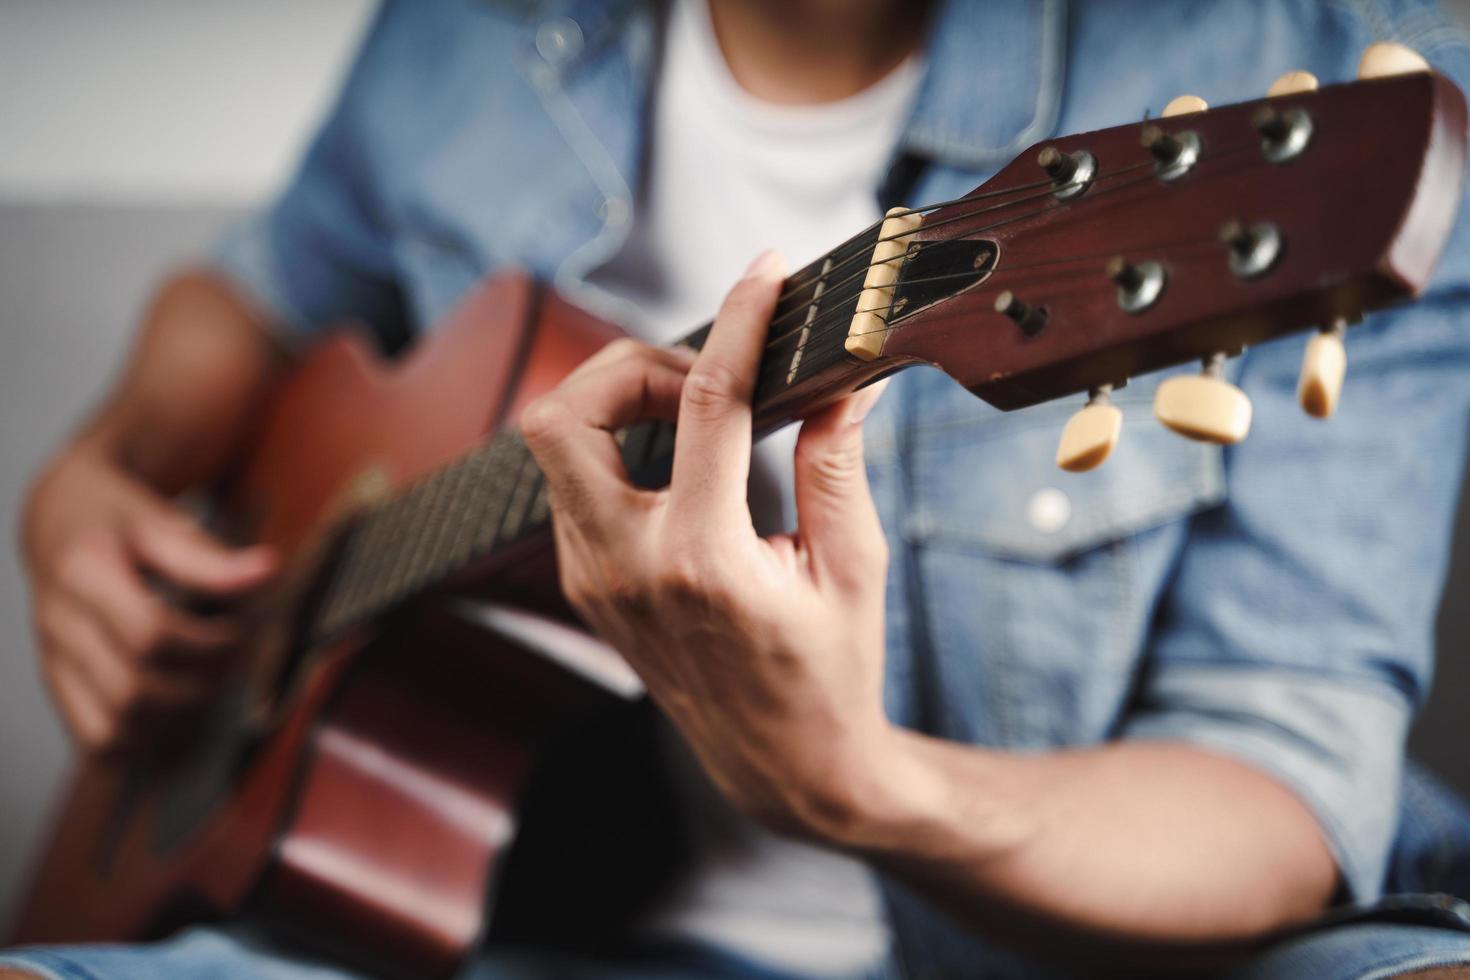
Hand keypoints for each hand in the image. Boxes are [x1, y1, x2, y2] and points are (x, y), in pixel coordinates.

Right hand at [21, 442, 275, 752]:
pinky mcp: (57, 681)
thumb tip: (268, 571)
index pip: (149, 634)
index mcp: (83, 574)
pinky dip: (137, 741)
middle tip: (232, 662)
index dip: (207, 644)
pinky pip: (91, 737)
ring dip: (172, 718)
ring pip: (111, 725)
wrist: (60, 516)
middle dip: (197, 684)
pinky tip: (171, 716)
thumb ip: (208, 556)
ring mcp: (53, 657)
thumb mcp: (159, 519)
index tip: (239, 632)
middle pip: (131, 689)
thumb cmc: (116, 517)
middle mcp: (59, 623)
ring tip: (205, 683)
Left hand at [522, 251, 901, 837]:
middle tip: (703, 374)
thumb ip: (837, 461)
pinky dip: (617, 448)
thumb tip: (847, 376)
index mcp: (704, 558)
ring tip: (693, 410)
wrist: (780, 764)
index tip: (765, 273)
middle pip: (565, 414)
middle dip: (628, 364)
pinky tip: (680, 459)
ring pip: (555, 446)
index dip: (738, 321)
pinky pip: (573, 485)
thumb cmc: (831, 671)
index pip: (703, 405)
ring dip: (615, 403)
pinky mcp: (586, 585)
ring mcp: (594, 579)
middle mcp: (628, 566)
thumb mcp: (851, 566)